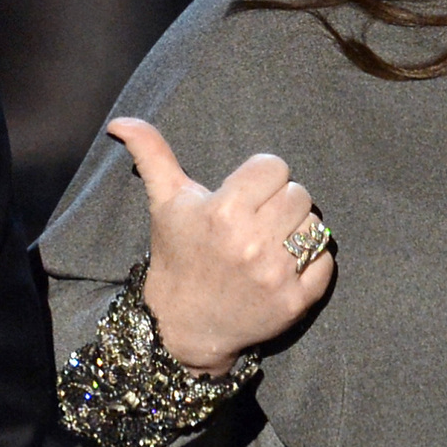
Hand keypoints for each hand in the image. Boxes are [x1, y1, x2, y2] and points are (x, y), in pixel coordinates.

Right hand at [107, 117, 333, 376]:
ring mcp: (276, 275)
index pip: (274, 167)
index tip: (245, 195)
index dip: (260, 178)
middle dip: (279, 203)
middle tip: (258, 220)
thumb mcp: (164, 201)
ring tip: (271, 243)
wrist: (181, 325)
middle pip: (299, 193)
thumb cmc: (176, 255)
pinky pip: (325, 263)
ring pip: (314, 226)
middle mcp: (252, 242)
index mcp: (224, 211)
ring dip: (297, 231)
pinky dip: (312, 263)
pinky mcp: (294, 302)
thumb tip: (120, 122)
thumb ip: (151, 153)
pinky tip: (285, 267)